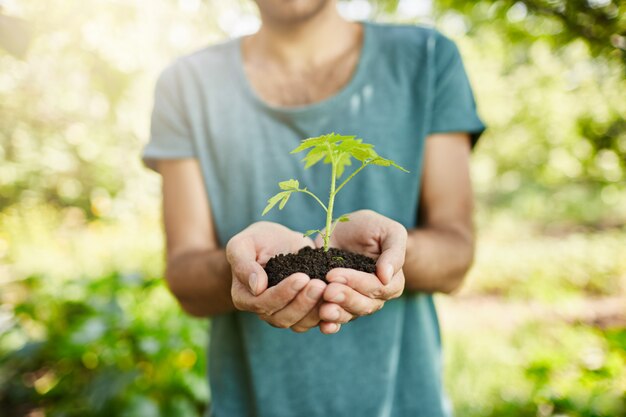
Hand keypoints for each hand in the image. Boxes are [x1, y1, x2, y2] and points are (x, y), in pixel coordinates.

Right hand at [226, 221, 326, 332]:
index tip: (302, 277)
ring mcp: (284, 314)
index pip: (263, 303)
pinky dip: (327, 316)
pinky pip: (315, 322)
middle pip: (282, 317)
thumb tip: (256, 287)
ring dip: (316, 310)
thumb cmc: (258, 240)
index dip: (282, 293)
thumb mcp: (243, 244)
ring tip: (328, 289)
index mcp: (244, 297)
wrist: (280, 241)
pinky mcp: (304, 312)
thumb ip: (243, 263)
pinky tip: (338, 304)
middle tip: (319, 285)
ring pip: (300, 324)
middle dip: (302, 302)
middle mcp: (263, 311)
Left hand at [314, 210, 406, 332]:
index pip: (378, 287)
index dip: (357, 282)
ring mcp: (357, 302)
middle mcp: (376, 297)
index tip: (333, 274)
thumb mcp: (389, 231)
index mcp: (393, 281)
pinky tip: (322, 325)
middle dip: (345, 298)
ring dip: (337, 314)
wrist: (345, 230)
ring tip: (323, 309)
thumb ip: (394, 252)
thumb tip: (386, 277)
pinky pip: (337, 320)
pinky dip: (330, 324)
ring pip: (350, 314)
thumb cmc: (371, 228)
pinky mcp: (339, 304)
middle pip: (365, 305)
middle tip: (327, 291)